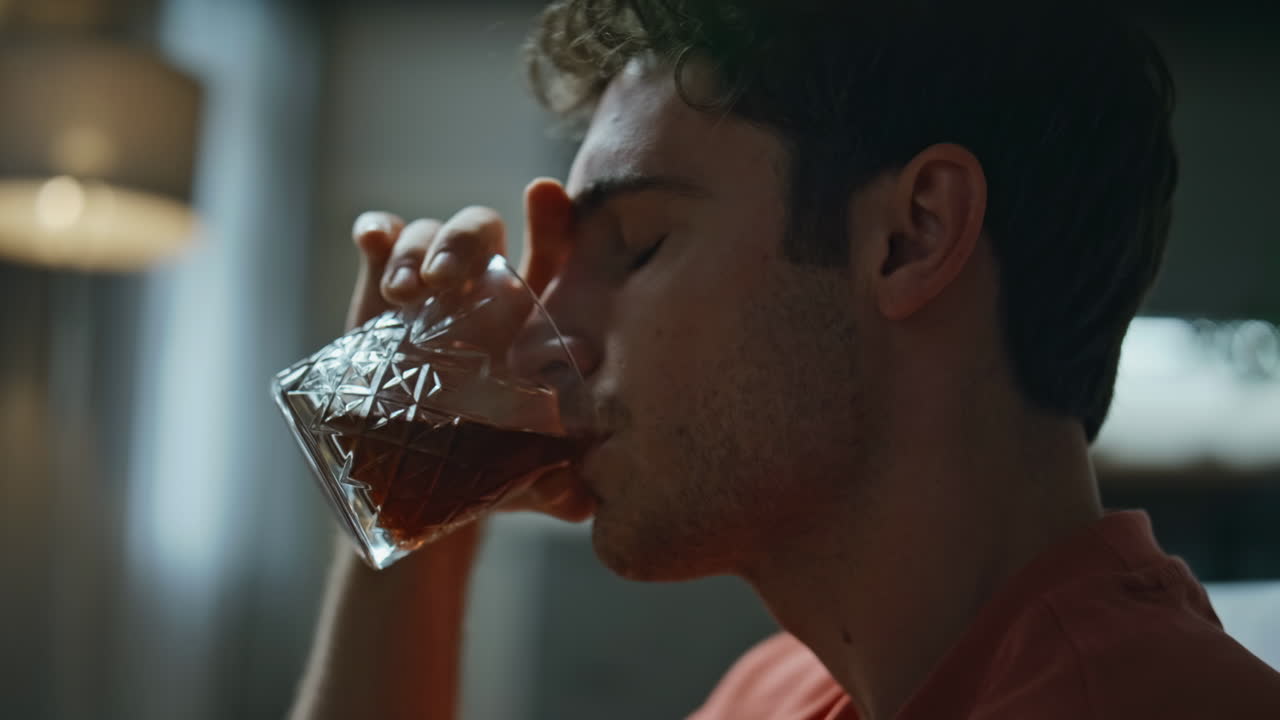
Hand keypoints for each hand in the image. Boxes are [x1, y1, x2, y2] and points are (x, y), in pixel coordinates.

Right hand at [345, 179, 593, 522]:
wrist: (418, 482)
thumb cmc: (491, 468)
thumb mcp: (524, 477)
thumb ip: (557, 484)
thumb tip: (578, 498)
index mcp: (529, 317)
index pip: (552, 252)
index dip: (553, 219)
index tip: (544, 193)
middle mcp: (480, 291)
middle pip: (481, 230)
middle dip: (464, 239)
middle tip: (445, 282)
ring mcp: (428, 291)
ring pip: (428, 233)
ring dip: (416, 248)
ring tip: (406, 294)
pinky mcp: (378, 298)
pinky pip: (380, 243)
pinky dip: (378, 235)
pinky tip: (371, 242)